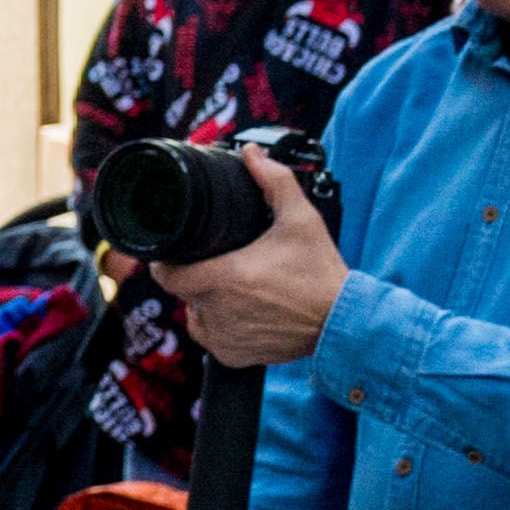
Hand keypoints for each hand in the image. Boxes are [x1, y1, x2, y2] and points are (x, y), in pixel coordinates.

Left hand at [149, 165, 347, 373]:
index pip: (166, 274)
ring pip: (195, 314)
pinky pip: (211, 338)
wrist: (343, 322)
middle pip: (183, 290)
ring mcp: (225, 336)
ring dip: (206, 301)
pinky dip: (219, 325)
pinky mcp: (235, 356)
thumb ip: (274, 181)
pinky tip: (240, 310)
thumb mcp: (301, 220)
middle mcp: (218, 310)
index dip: (167, 262)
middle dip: (194, 275)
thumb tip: (252, 153)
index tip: (179, 252)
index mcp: (225, 277)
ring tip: (235, 287)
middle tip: (221, 263)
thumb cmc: (321, 273)